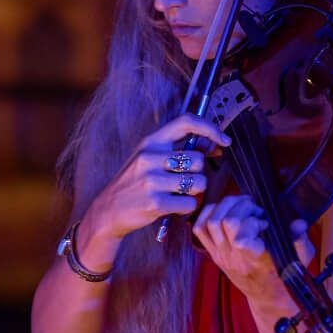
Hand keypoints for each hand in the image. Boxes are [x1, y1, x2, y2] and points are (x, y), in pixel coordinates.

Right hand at [78, 113, 229, 259]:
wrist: (108, 210)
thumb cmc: (135, 183)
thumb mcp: (149, 159)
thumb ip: (177, 149)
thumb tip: (214, 145)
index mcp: (151, 142)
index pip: (186, 122)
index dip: (210, 128)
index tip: (224, 141)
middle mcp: (150, 157)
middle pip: (198, 159)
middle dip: (199, 173)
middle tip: (185, 181)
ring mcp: (151, 180)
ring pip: (198, 183)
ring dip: (194, 192)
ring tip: (177, 194)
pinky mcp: (155, 203)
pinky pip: (190, 204)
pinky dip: (186, 208)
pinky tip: (172, 207)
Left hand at [193, 194, 314, 314]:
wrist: (266, 294)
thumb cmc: (284, 273)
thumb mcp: (299, 258)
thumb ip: (299, 240)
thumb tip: (299, 223)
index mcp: (255, 261)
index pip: (241, 239)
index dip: (253, 223)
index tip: (266, 222)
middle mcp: (234, 258)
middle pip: (226, 223)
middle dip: (242, 207)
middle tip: (255, 207)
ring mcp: (221, 255)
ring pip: (212, 222)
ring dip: (227, 206)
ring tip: (242, 204)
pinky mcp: (213, 252)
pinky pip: (200, 228)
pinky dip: (209, 213)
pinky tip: (224, 209)